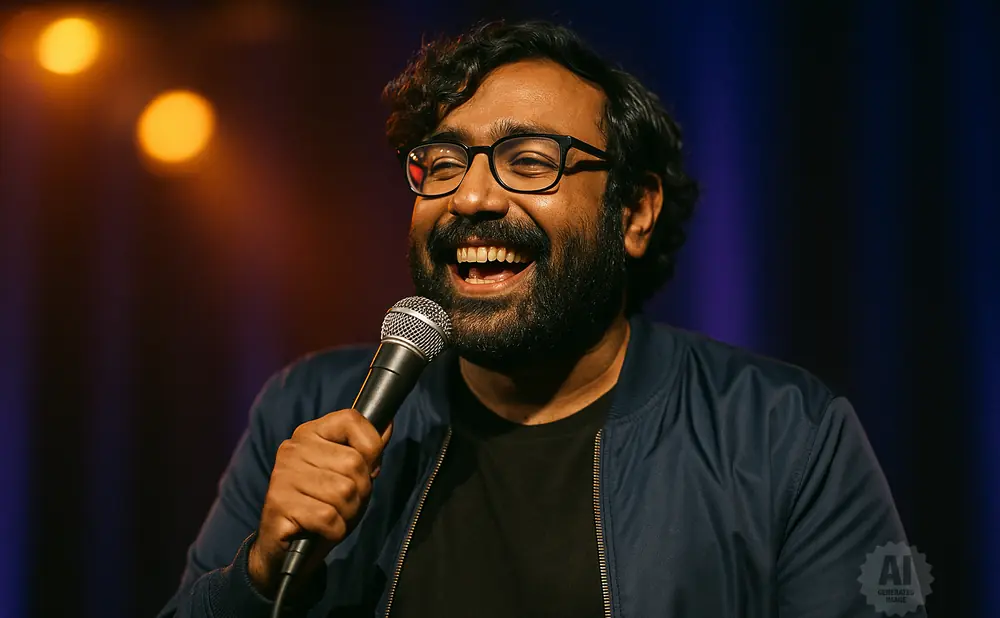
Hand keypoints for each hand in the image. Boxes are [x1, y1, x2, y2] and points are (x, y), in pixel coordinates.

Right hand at [248, 409, 391, 594]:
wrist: (286, 550)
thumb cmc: (322, 507)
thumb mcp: (350, 476)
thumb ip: (367, 452)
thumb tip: (387, 424)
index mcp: (309, 433)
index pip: (351, 420)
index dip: (371, 448)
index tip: (365, 469)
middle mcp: (293, 449)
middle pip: (354, 463)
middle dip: (361, 492)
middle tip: (344, 504)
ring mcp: (282, 476)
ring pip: (344, 492)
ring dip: (348, 513)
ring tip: (333, 517)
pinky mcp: (279, 505)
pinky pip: (329, 518)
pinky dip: (335, 530)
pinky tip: (321, 530)